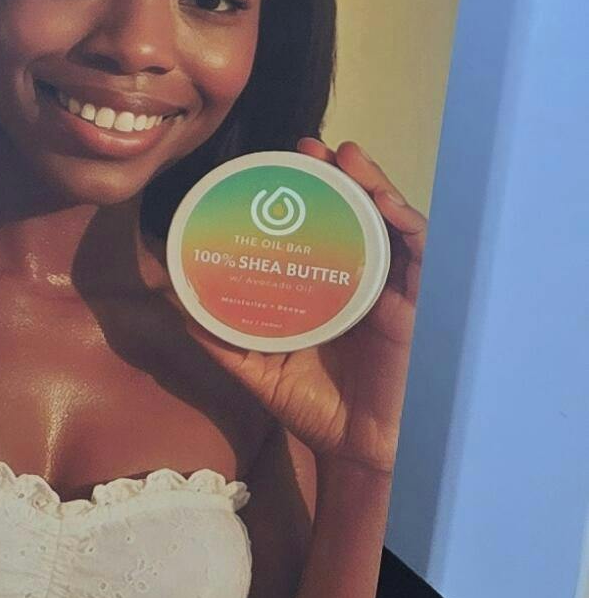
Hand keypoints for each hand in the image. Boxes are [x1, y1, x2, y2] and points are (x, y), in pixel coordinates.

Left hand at [168, 135, 424, 481]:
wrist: (360, 451)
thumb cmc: (319, 409)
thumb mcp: (260, 369)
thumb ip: (223, 339)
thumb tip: (178, 304)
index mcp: (327, 287)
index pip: (319, 227)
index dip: (302, 193)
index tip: (276, 164)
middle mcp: (361, 280)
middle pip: (354, 213)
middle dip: (336, 175)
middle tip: (308, 146)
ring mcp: (391, 289)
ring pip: (387, 222)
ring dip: (371, 184)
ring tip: (346, 156)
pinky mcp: (419, 304)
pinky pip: (418, 254)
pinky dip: (405, 222)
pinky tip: (383, 201)